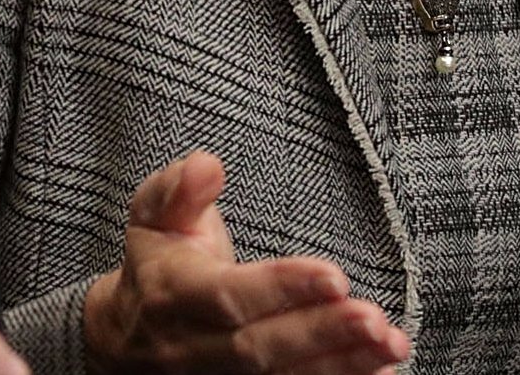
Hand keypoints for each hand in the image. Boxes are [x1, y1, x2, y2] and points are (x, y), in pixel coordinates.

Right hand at [82, 152, 409, 374]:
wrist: (128, 340)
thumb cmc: (157, 264)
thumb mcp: (154, 216)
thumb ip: (180, 188)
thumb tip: (208, 165)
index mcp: (171, 293)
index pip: (228, 296)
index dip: (280, 288)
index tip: (334, 276)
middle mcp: (192, 347)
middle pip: (260, 348)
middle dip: (321, 334)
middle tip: (374, 319)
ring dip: (342, 366)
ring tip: (391, 343)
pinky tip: (380, 371)